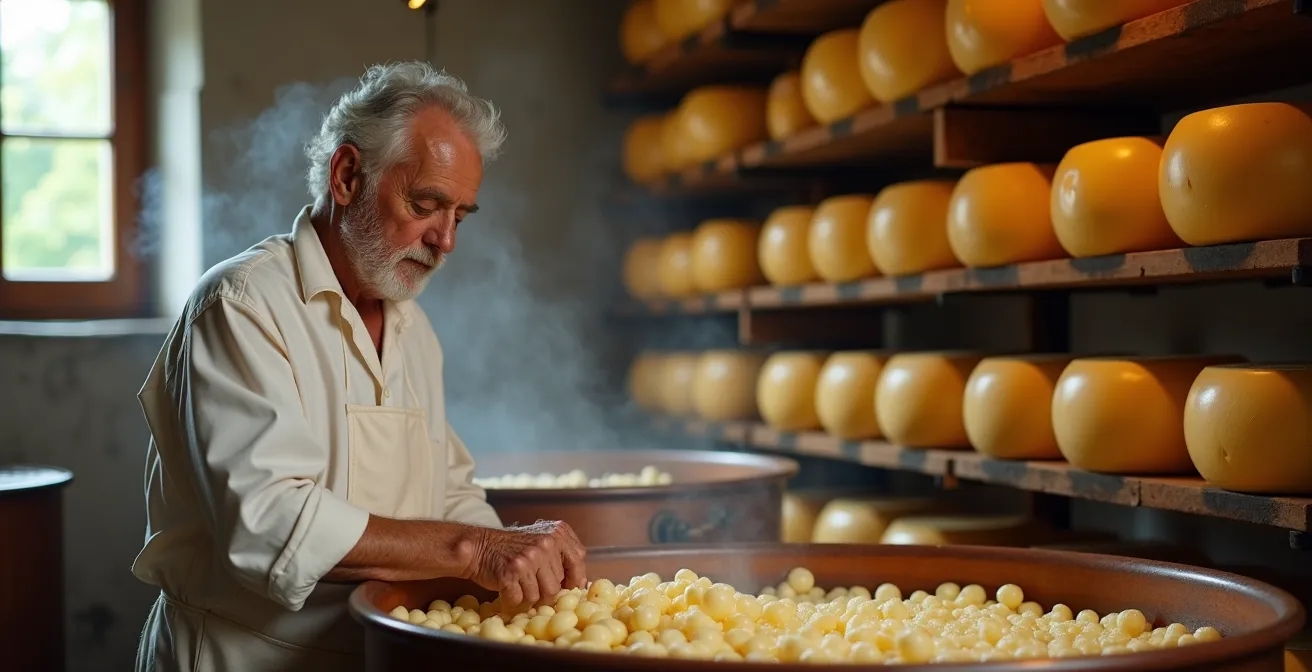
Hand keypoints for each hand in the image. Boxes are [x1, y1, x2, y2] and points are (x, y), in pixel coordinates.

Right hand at [464, 520, 586, 610]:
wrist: (478, 546)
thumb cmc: (512, 548)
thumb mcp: (542, 542)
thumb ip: (562, 556)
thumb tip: (582, 585)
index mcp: (557, 533)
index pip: (578, 560)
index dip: (574, 578)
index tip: (567, 587)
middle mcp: (546, 543)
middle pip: (557, 586)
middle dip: (544, 591)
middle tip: (529, 583)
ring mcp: (529, 558)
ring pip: (539, 596)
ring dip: (527, 596)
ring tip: (518, 584)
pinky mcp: (512, 572)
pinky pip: (520, 600)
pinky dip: (512, 600)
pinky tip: (506, 587)